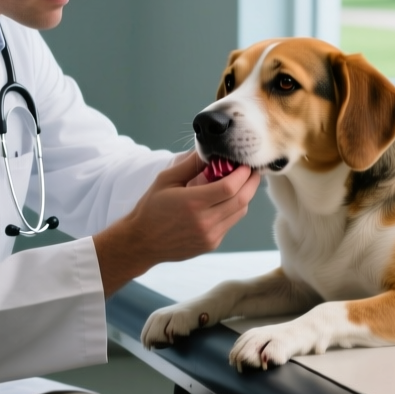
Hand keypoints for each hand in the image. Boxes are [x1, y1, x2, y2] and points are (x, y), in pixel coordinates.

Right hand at [93, 152, 261, 295]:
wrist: (142, 242)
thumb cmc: (151, 208)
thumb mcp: (166, 180)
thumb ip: (191, 164)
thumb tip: (210, 149)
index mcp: (193, 203)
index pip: (230, 187)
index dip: (242, 174)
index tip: (245, 163)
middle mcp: (205, 221)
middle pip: (241, 200)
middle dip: (251, 182)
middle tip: (252, 170)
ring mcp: (210, 235)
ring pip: (240, 212)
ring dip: (245, 195)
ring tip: (241, 183)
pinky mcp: (211, 244)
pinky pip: (230, 223)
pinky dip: (233, 209)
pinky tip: (226, 200)